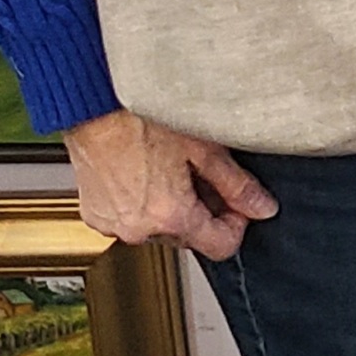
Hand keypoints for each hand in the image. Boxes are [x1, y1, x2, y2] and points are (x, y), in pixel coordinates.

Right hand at [65, 109, 274, 259]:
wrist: (92, 108)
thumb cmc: (141, 120)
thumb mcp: (203, 149)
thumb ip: (237, 185)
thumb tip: (262, 207)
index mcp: (169, 217)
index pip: (220, 247)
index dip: (237, 225)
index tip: (237, 204)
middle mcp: (138, 230)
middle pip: (189, 237)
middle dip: (203, 211)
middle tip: (202, 175)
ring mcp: (113, 224)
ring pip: (160, 229)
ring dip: (172, 208)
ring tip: (169, 169)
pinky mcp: (95, 215)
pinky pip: (131, 220)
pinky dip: (143, 205)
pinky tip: (146, 174)